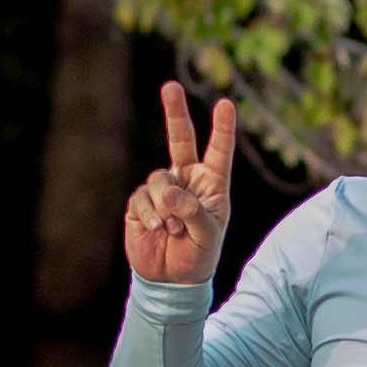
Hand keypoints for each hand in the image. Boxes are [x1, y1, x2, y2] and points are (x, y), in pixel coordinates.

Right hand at [126, 82, 238, 284]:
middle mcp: (187, 180)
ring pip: (159, 179)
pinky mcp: (141, 202)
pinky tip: (158, 229)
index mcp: (212, 184)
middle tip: (170, 86)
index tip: (225, 104)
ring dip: (165, 204)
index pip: (218, 152)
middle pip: (180, 140)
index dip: (222, 129)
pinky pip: (142, 198)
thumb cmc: (199, 256)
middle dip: (175, 112)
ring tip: (173, 227)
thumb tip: (170, 193)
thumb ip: (193, 212)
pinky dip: (149, 213)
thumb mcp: (207, 236)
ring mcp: (162, 190)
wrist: (170, 280)